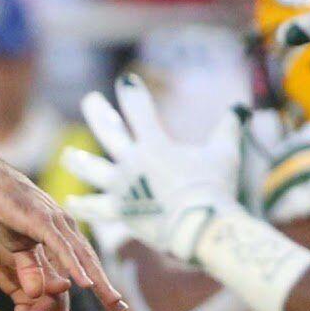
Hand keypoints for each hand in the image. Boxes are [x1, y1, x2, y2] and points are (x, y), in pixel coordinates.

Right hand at [0, 155, 126, 310]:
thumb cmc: (2, 211)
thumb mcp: (16, 249)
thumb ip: (29, 270)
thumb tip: (37, 294)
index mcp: (61, 230)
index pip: (85, 259)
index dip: (99, 280)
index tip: (114, 302)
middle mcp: (64, 225)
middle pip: (89, 260)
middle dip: (105, 286)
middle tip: (121, 309)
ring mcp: (55, 222)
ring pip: (81, 256)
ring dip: (97, 279)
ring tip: (110, 299)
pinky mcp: (42, 221)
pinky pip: (62, 248)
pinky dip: (75, 266)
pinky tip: (84, 283)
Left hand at [63, 74, 241, 262]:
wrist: (201, 230)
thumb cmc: (215, 189)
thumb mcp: (225, 153)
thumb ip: (228, 127)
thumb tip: (241, 108)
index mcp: (154, 143)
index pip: (138, 107)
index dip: (132, 91)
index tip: (127, 81)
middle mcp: (132, 162)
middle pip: (107, 130)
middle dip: (97, 111)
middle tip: (91, 100)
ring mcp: (123, 189)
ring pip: (92, 169)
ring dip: (78, 160)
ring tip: (68, 155)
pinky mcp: (121, 213)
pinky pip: (97, 208)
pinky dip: (85, 204)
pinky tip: (72, 201)